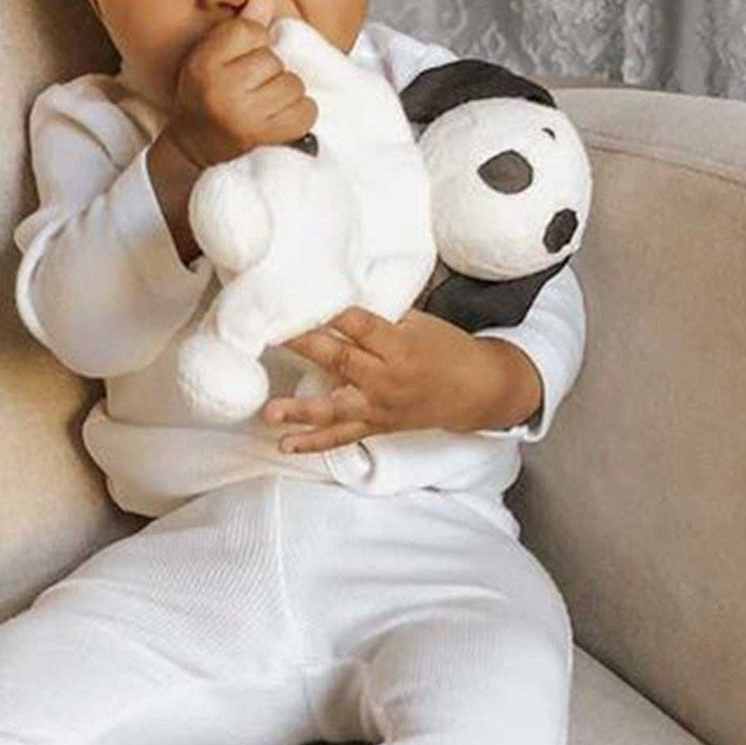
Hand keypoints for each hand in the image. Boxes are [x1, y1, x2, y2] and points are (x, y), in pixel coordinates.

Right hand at [165, 0, 317, 168]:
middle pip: (274, 59)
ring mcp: (245, 115)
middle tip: (252, 92)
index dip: (253, 44)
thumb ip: (240, 28)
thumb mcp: (212, 59)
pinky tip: (280, 120)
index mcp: (204, 63)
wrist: (196, 151)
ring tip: (265, 107)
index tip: (241, 64)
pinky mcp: (266, 137)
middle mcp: (222, 88)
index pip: (250, 30)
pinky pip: (306, 111)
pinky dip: (299, 115)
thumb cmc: (207, 99)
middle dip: (269, 73)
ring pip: (293, 84)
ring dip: (285, 95)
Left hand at [261, 306, 528, 452]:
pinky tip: (285, 444)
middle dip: (303, 347)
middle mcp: (386, 377)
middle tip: (268, 336)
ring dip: (300, 411)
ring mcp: (379, 405)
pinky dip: (314, 443)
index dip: (328, 312)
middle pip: (339, 359)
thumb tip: (336, 300)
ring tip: (269, 412)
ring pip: (335, 408)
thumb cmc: (447, 349)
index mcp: (398, 344)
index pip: (357, 323)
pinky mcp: (376, 426)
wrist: (478, 390)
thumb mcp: (418, 322)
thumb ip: (379, 316)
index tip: (297, 300)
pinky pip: (342, 437)